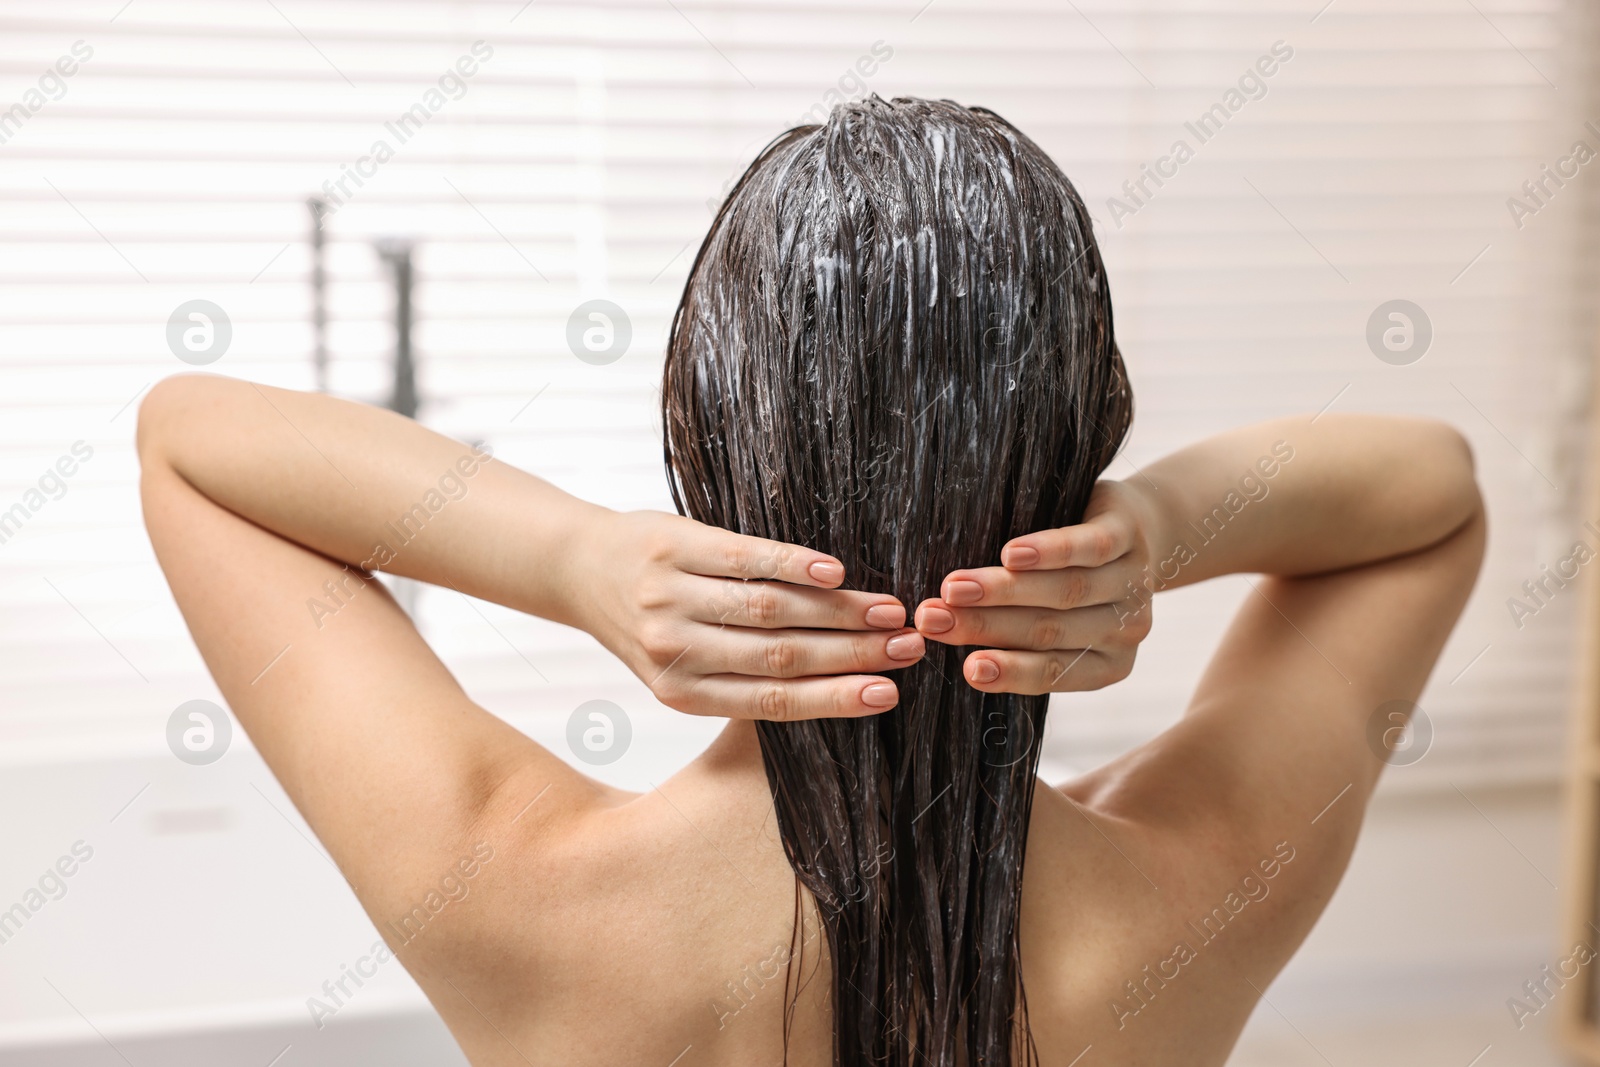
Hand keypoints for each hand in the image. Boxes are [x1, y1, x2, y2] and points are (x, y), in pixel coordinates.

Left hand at [577, 510, 924, 719]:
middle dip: (853, 654)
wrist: (578, 567)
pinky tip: (835, 573)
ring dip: (838, 611)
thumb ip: (743, 677)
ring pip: (769, 609)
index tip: (889, 693)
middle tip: (910, 648)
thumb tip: (840, 684)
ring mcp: (671, 596)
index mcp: (681, 692)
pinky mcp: (674, 546)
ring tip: (889, 611)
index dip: (834, 698)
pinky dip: (794, 565)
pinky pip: (744, 557)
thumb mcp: (682, 666)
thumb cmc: (650, 621)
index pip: (771, 702)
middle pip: (780, 656)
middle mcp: (673, 649)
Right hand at [913, 481, 1156, 694]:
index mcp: (1109, 663)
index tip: (966, 669)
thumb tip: (945, 644)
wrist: (1145, 525)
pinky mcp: (1128, 535)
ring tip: (953, 588)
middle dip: (984, 626)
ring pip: (1064, 592)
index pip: (1053, 672)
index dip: (1009, 671)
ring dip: (1003, 591)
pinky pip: (1088, 548)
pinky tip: (1011, 554)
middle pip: (1049, 630)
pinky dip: (1048, 553)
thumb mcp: (1060, 619)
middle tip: (932, 620)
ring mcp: (1131, 582)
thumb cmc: (1079, 581)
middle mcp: (1124, 629)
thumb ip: (1020, 638)